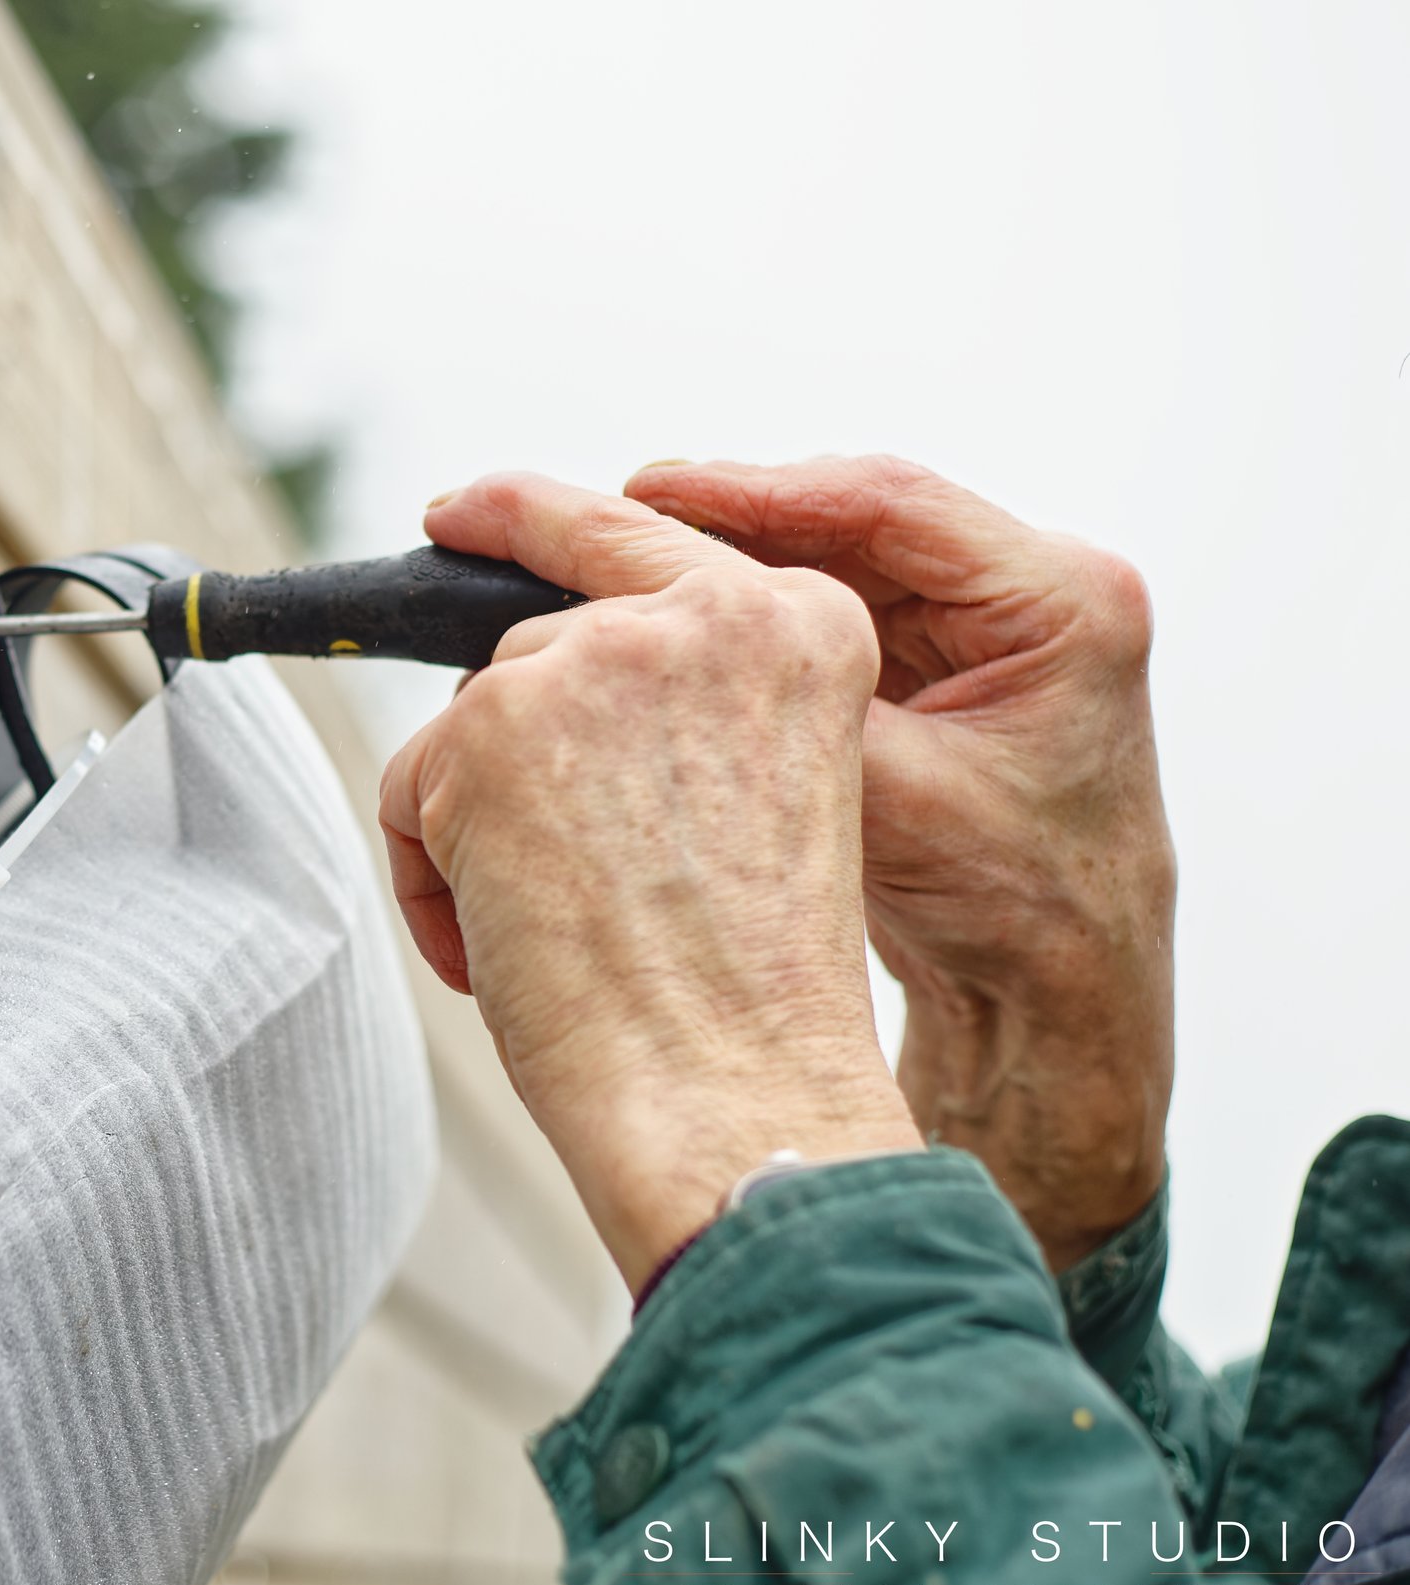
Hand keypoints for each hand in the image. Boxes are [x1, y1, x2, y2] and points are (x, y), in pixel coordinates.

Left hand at [382, 474, 919, 1293]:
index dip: (534, 518)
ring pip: (472, 722)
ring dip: (478, 833)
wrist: (736, 1089)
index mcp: (805, 624)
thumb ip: (679, 706)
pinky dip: (430, 879)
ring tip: (557, 936)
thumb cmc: (746, 989)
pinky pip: (410, 788)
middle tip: (539, 866)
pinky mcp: (498, 724)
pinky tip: (504, 947)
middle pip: (537, 643)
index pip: (642, 534)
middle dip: (508, 753)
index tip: (463, 511)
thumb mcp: (756, 792)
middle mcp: (712, 613)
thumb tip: (527, 676)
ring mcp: (600, 657)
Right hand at [625, 457, 1172, 1269]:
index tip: (653, 491)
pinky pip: (832, 610)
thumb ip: (801, 711)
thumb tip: (678, 638)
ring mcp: (989, 628)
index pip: (886, 504)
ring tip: (625, 563)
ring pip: (832, 558)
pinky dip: (755, 614)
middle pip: (852, 518)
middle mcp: (1034, 597)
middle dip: (729, 519)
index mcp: (1062, 602)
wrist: (1058, 1002)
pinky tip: (678, 622)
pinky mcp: (943, 667)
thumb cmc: (1023, 920)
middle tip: (613, 515)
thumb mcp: (898, 805)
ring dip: (733, 561)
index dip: (756, 491)